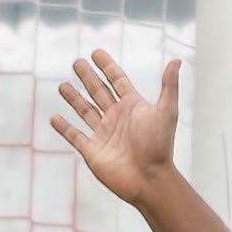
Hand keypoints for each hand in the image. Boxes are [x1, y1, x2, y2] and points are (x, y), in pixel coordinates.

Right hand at [49, 50, 179, 205]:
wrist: (150, 179)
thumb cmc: (160, 146)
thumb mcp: (166, 111)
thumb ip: (169, 85)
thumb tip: (177, 60)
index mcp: (132, 106)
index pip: (117, 80)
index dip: (107, 66)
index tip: (96, 52)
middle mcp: (117, 118)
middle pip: (98, 92)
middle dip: (88, 77)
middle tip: (76, 62)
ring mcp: (103, 134)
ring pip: (84, 111)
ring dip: (73, 98)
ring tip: (62, 85)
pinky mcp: (92, 151)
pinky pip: (75, 137)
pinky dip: (64, 128)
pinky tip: (54, 117)